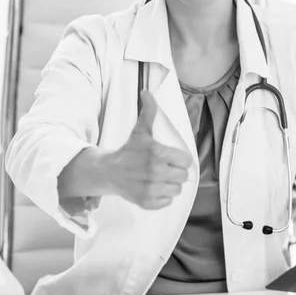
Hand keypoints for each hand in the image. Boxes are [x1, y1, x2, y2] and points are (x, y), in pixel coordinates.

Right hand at [105, 90, 192, 209]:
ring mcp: (151, 188)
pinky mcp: (146, 201)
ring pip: (177, 190)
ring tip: (160, 178)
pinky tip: (155, 188)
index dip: (181, 159)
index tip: (172, 157)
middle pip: (183, 176)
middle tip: (165, 167)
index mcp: (157, 153)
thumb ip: (149, 111)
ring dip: (171, 184)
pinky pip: (167, 202)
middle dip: (177, 171)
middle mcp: (155, 172)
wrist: (109, 171)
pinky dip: (163, 197)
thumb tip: (147, 92)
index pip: (186, 161)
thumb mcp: (140, 130)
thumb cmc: (129, 150)